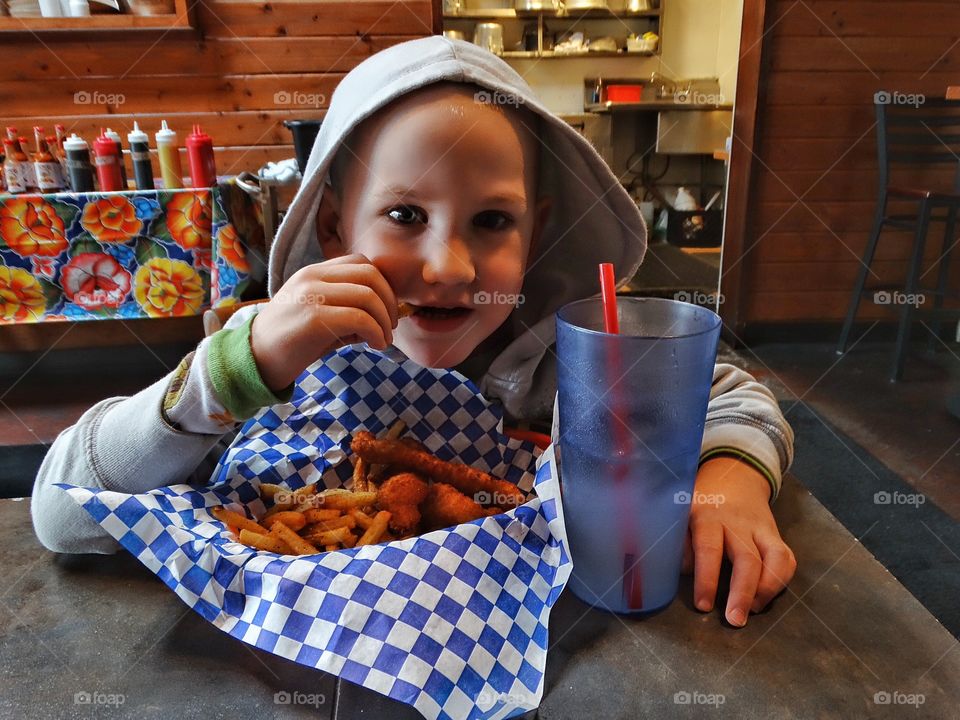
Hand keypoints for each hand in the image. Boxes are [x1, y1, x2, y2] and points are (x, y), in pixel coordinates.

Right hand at [250, 254, 397, 390]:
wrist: (255, 359)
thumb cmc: (291, 341)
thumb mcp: (320, 315)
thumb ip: (348, 307)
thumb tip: (385, 315)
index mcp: (314, 272)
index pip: (361, 263)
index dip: (383, 285)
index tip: (387, 310)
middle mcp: (312, 277)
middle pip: (370, 274)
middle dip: (390, 301)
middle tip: (390, 326)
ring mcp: (311, 295)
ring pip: (368, 295)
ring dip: (384, 321)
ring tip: (383, 340)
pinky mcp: (313, 318)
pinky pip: (359, 318)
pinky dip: (376, 333)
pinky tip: (376, 345)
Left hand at [680, 456, 796, 626]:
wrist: (733, 473)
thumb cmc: (699, 501)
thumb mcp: (681, 512)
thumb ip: (679, 541)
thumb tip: (684, 572)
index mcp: (707, 516)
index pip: (709, 549)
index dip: (707, 579)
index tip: (703, 605)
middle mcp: (738, 522)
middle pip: (746, 559)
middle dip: (742, 592)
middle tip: (735, 620)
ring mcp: (761, 528)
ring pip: (774, 558)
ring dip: (767, 589)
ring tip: (754, 611)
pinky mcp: (776, 535)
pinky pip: (787, 558)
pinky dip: (781, 580)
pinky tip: (765, 597)